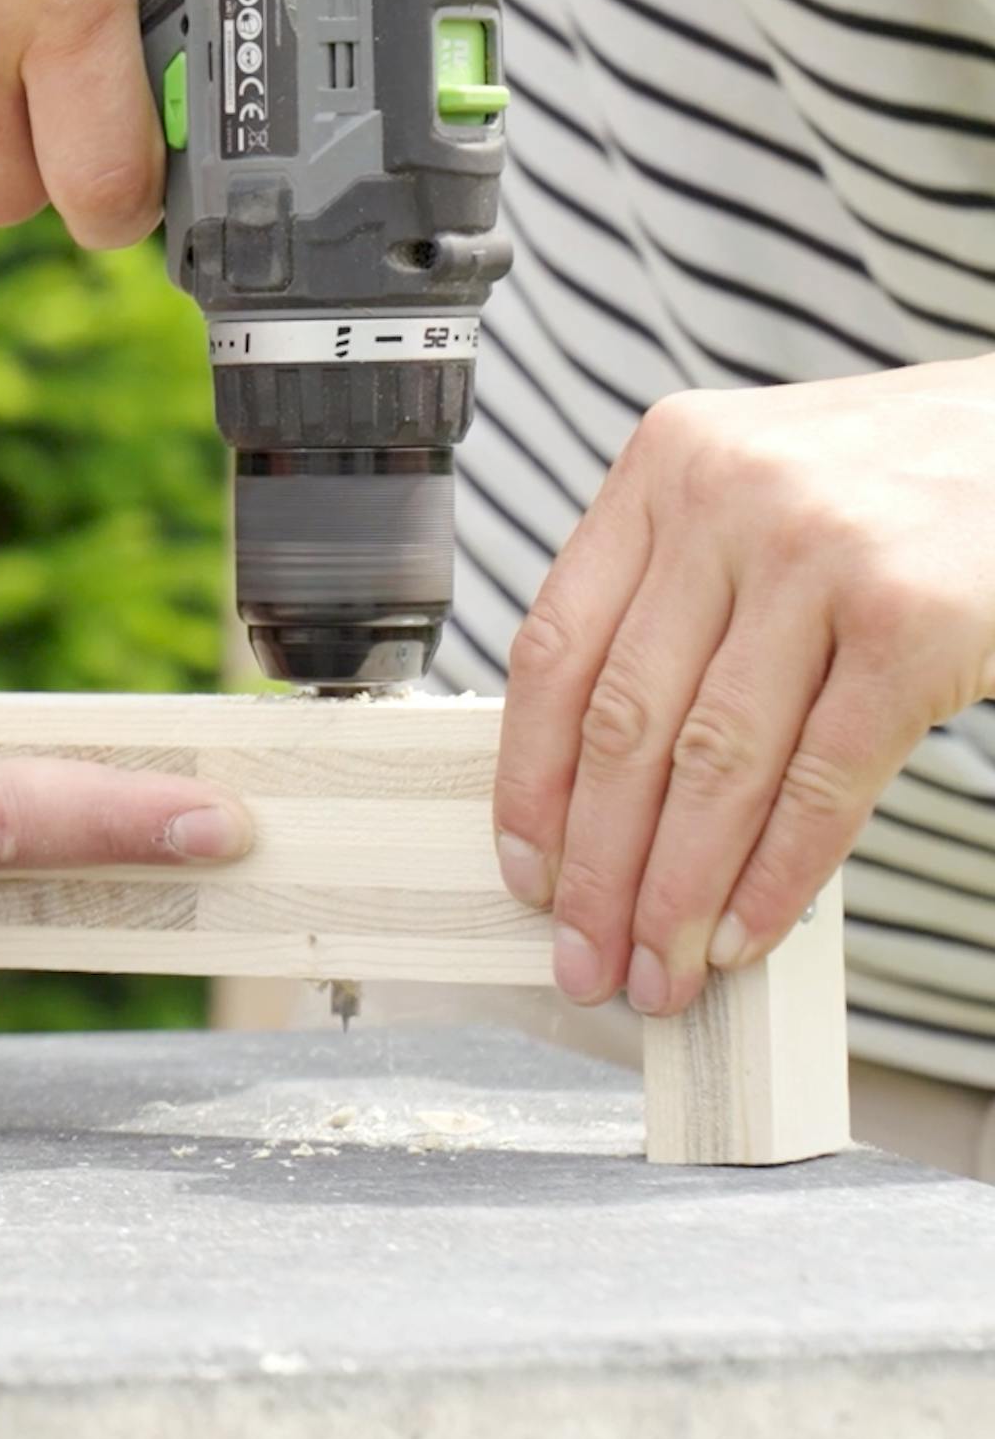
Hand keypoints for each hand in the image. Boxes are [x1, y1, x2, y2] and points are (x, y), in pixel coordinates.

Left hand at [494, 358, 994, 1015]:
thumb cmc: (893, 489)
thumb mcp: (752, 499)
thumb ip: (672, 602)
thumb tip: (599, 793)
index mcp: (661, 469)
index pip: (554, 650)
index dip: (529, 779)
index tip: (525, 870)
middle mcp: (723, 500)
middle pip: (624, 722)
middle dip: (597, 866)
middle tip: (586, 956)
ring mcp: (819, 556)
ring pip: (713, 763)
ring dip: (677, 891)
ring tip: (661, 969)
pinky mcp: (913, 622)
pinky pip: (820, 779)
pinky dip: (776, 873)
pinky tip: (745, 932)